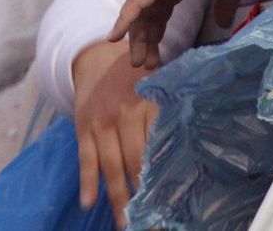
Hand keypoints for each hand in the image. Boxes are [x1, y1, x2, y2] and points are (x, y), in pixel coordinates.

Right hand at [72, 39, 158, 226]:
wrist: (97, 57)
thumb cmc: (137, 76)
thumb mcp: (158, 86)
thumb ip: (168, 114)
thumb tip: (190, 148)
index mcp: (149, 104)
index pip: (158, 147)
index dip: (164, 177)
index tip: (171, 202)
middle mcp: (124, 114)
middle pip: (135, 161)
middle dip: (143, 195)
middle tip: (152, 224)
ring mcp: (101, 123)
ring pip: (110, 166)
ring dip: (117, 198)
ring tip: (125, 224)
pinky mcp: (82, 128)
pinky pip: (85, 159)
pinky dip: (87, 181)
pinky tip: (89, 203)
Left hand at [108, 0, 242, 68]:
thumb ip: (224, 5)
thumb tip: (224, 23)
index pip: (162, 11)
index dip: (157, 33)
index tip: (159, 56)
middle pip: (149, 16)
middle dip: (146, 41)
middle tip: (144, 65)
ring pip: (140, 13)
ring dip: (136, 37)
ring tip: (136, 62)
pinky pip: (135, 3)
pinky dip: (125, 19)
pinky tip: (115, 36)